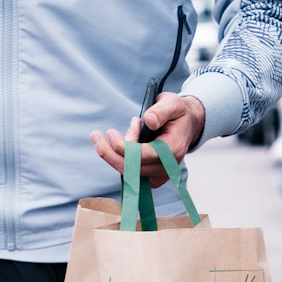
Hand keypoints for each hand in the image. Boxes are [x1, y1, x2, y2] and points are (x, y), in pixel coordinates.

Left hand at [90, 91, 204, 179]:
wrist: (186, 125)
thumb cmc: (177, 113)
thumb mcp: (173, 104)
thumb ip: (161, 111)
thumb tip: (149, 120)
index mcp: (173, 150)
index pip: (144, 156)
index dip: (124, 148)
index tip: (110, 133)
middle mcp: (166, 168)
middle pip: (131, 170)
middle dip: (110, 153)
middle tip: (96, 135)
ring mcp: (158, 176)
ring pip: (126, 173)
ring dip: (113, 153)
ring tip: (114, 132)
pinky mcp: (149, 178)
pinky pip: (127, 173)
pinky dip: (118, 157)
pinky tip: (120, 141)